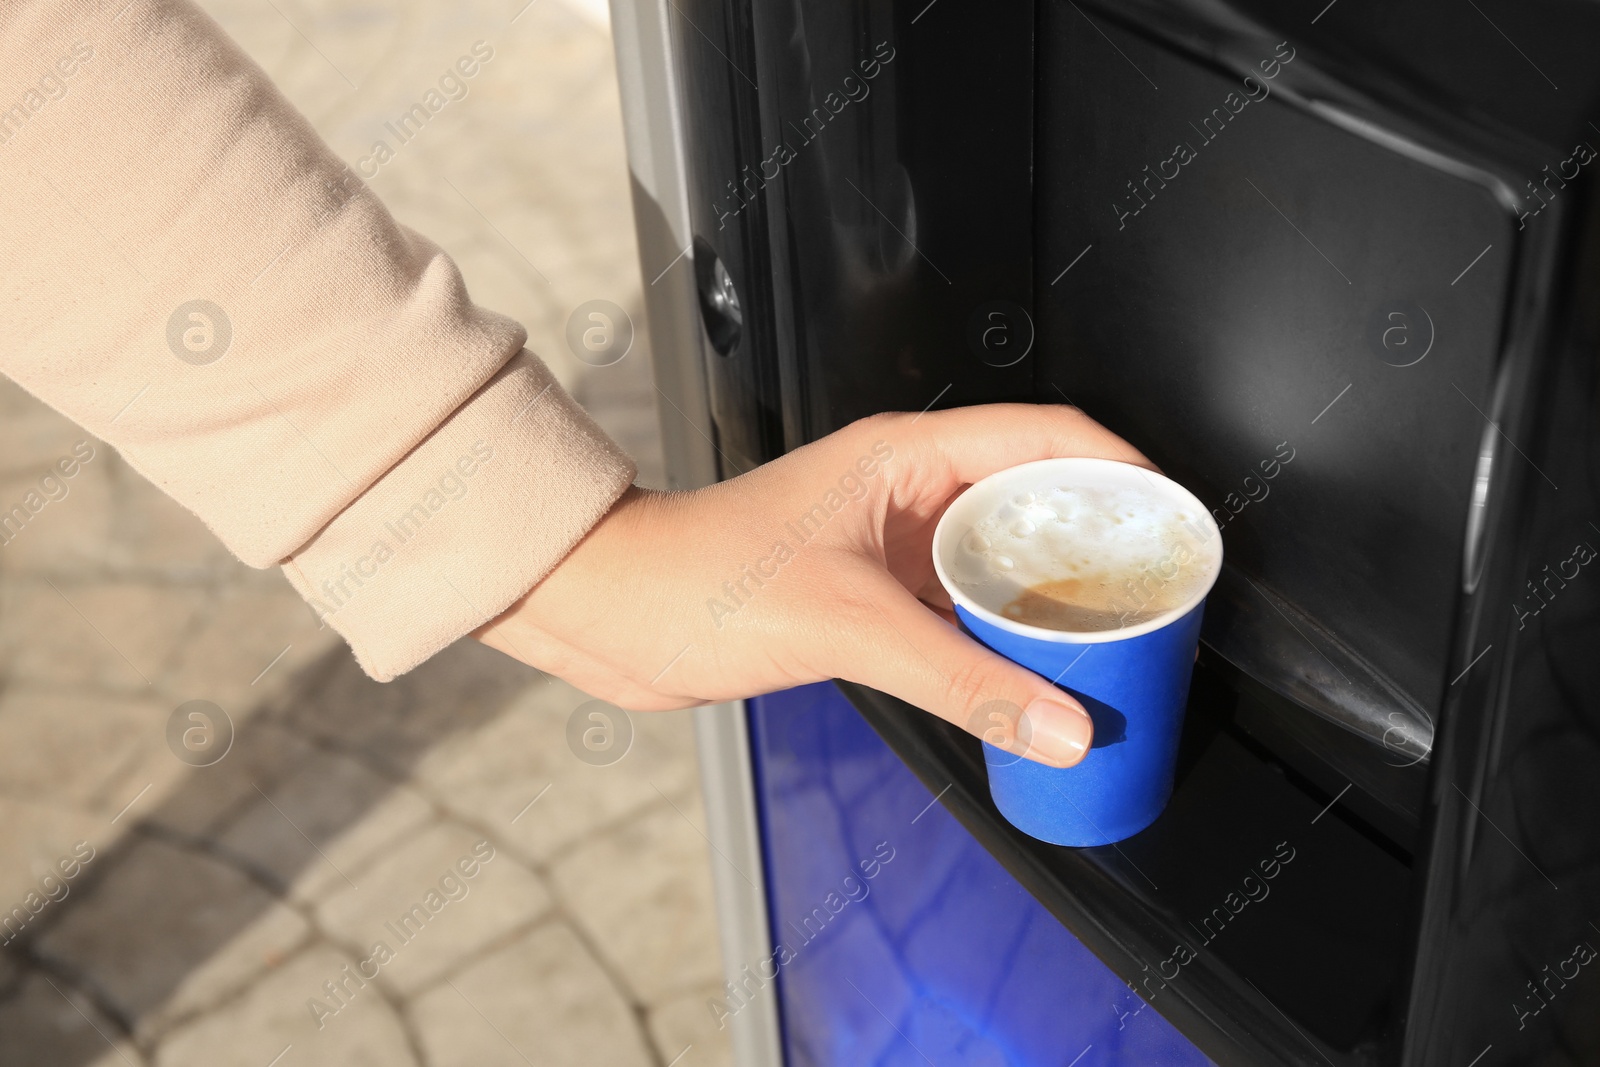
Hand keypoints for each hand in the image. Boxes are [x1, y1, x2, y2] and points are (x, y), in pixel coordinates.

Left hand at [476, 404, 1154, 766]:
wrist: (609, 613)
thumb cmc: (693, 581)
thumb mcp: (843, 624)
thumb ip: (958, 677)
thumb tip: (1060, 723)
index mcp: (904, 456)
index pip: (1045, 437)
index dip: (1122, 469)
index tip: (1174, 518)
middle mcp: (904, 490)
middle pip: (1034, 500)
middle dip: (1100, 542)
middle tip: (1156, 594)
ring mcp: (887, 543)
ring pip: (999, 559)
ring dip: (1051, 598)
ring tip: (1112, 641)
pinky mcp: (867, 593)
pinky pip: (960, 608)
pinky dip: (1002, 638)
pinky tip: (1034, 676)